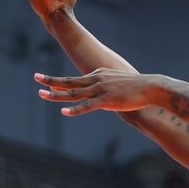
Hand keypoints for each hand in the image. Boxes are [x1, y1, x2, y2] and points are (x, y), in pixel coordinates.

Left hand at [35, 68, 160, 115]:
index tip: (48, 82)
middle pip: (70, 82)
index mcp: (99, 74)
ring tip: (41, 94)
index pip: (76, 79)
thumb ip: (109, 87)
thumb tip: (104, 94)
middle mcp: (97, 80)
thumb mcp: (120, 83)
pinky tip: (64, 112)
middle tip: (36, 78)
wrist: (152, 87)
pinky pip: (87, 106)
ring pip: (74, 93)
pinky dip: (75, 110)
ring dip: (56, 94)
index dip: (61, 82)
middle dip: (51, 81)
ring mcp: (101, 90)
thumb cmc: (138, 87)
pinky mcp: (107, 100)